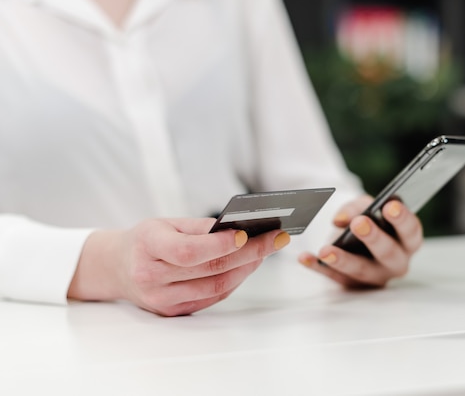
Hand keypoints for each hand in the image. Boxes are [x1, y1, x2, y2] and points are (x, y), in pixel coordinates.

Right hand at [68, 218, 289, 315]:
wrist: (116, 268)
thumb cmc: (145, 240)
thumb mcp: (164, 223)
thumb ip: (200, 227)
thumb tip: (241, 228)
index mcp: (146, 248)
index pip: (189, 251)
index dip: (220, 244)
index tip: (247, 234)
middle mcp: (152, 278)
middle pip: (210, 270)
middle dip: (250, 253)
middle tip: (275, 239)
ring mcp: (162, 300)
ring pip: (217, 287)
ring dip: (247, 268)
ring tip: (267, 250)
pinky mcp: (174, 312)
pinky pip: (213, 298)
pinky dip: (235, 280)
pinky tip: (249, 265)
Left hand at [298, 195, 422, 287]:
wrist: (353, 239)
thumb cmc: (369, 220)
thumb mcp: (366, 207)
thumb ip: (357, 207)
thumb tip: (342, 220)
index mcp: (407, 240)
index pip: (411, 231)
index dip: (401, 219)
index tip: (390, 206)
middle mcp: (396, 262)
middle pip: (388, 253)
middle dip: (373, 237)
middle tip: (358, 223)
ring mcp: (374, 277)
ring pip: (360, 270)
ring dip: (342, 260)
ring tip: (326, 250)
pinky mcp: (352, 284)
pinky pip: (333, 277)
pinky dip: (318, 267)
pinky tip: (305, 258)